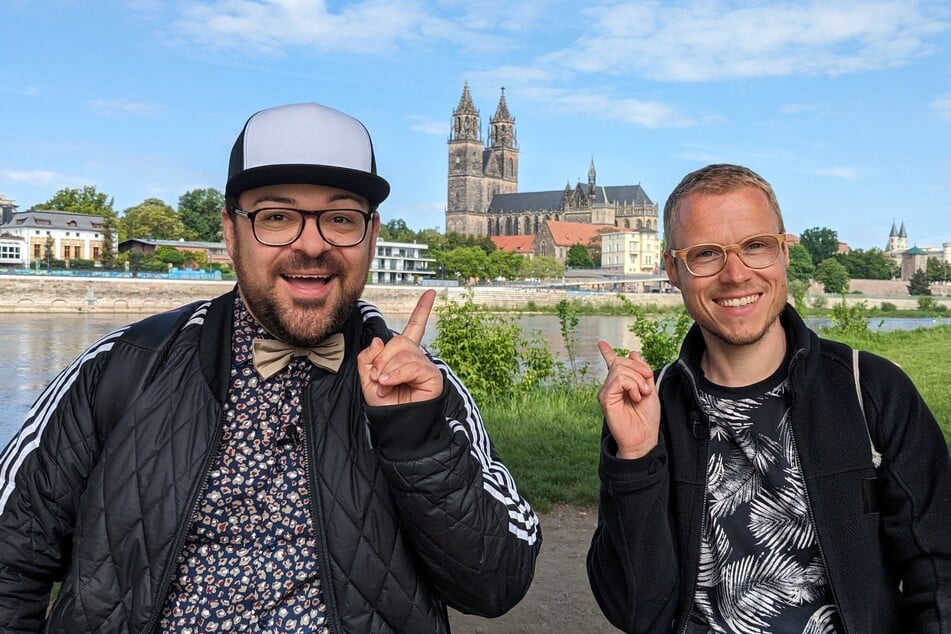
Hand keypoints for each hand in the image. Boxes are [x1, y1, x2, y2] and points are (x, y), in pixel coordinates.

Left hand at [358, 289, 443, 405]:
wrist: (395, 425)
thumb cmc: (384, 404)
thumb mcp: (366, 378)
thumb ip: (368, 357)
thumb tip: (380, 340)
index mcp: (403, 355)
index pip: (414, 328)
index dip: (422, 310)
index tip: (431, 292)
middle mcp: (418, 357)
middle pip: (398, 341)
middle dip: (382, 359)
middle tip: (377, 379)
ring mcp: (426, 366)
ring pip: (404, 352)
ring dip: (387, 370)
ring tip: (384, 386)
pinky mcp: (433, 376)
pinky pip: (412, 365)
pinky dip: (396, 375)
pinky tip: (390, 384)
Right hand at [597, 341, 660, 458]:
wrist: (644, 437)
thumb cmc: (647, 417)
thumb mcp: (650, 389)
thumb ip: (642, 372)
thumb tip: (633, 353)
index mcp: (621, 384)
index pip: (612, 364)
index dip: (607, 352)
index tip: (601, 343)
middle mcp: (611, 386)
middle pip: (621, 362)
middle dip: (639, 369)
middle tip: (648, 387)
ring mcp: (606, 392)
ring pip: (621, 369)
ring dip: (638, 380)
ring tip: (642, 394)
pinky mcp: (605, 398)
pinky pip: (619, 379)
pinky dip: (632, 385)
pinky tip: (636, 396)